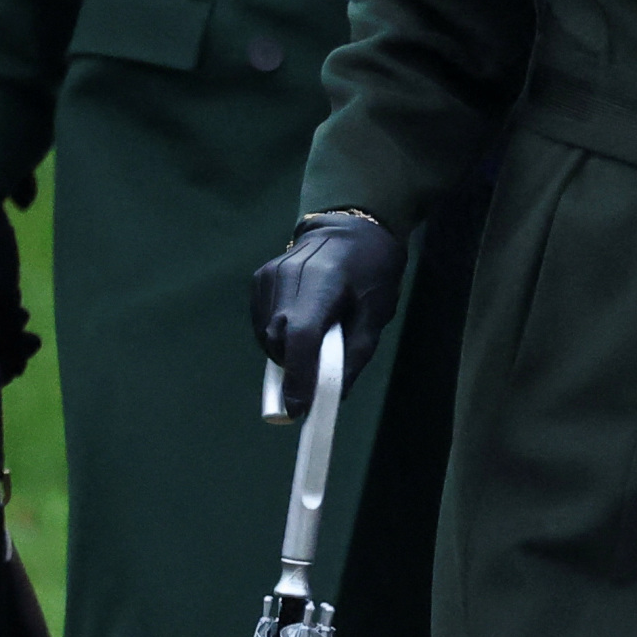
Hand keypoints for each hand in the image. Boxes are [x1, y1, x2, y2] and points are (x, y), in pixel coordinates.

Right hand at [249, 213, 404, 414]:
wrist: (352, 227)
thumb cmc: (373, 270)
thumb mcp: (377, 311)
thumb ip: (355, 353)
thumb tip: (333, 395)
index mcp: (323, 281)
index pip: (302, 337)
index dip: (298, 377)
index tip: (298, 410)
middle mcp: (288, 276)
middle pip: (280, 339)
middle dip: (294, 368)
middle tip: (312, 384)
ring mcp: (269, 276)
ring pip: (267, 334)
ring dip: (286, 351)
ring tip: (315, 342)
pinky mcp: (259, 279)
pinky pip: (263, 321)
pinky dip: (279, 334)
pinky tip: (302, 323)